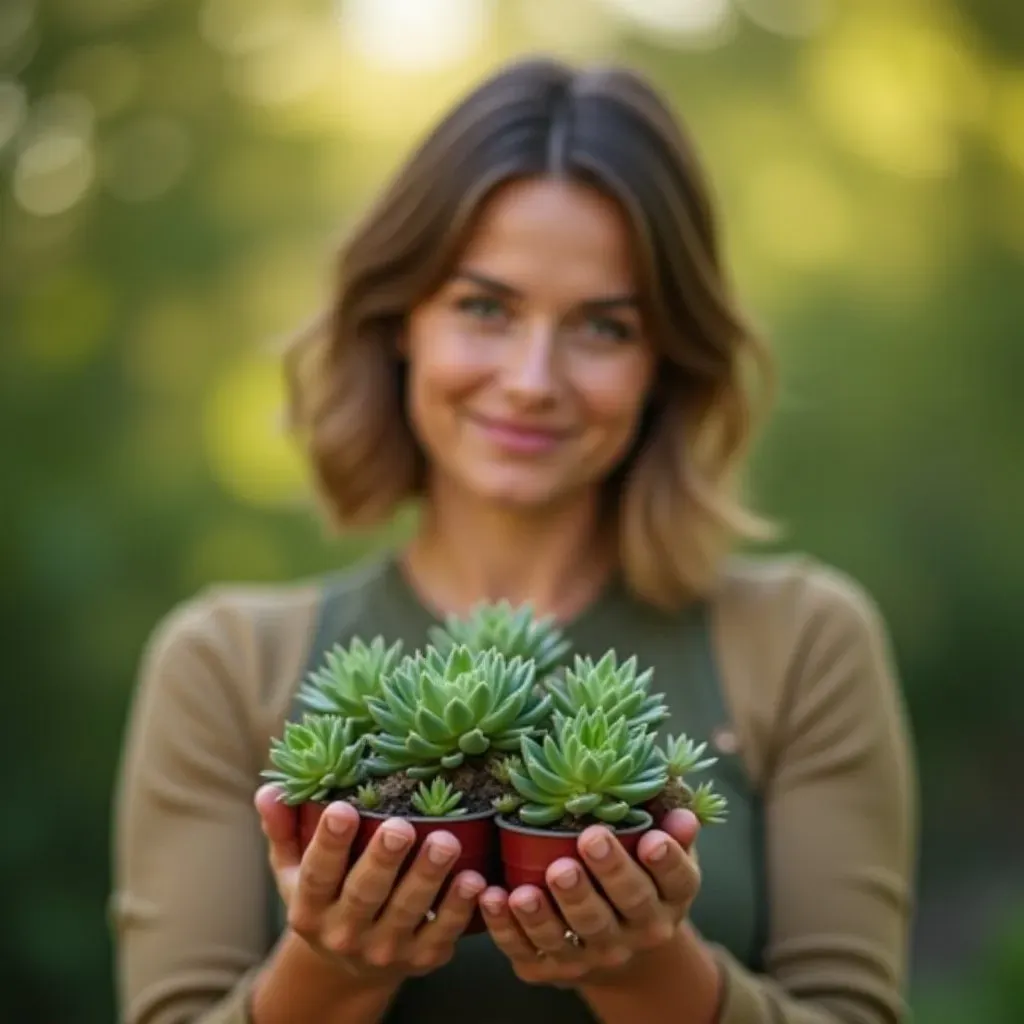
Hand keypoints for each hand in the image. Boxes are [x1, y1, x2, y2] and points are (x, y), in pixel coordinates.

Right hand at [256, 784, 485, 984]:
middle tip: (401, 827)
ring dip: (428, 877)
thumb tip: (270, 790)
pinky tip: (474, 879)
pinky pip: (443, 933)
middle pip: (365, 893)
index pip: (317, 874)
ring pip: (408, 911)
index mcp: (309, 908)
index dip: (329, 843)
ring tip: (445, 842)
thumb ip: (283, 830)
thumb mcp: (293, 871)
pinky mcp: (421, 958)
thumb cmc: (325, 896)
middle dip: (384, 859)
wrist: (348, 967)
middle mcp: (344, 933)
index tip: (342, 808)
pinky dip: (460, 908)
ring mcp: (385, 949)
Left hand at [479, 809, 700, 986]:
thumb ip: (674, 835)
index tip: (653, 839)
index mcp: (668, 901)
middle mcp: (636, 934)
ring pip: (570, 936)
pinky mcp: (554, 969)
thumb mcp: (666, 860)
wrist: (627, 955)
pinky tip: (493, 898)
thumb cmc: (641, 884)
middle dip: (606, 874)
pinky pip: (527, 951)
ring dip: (546, 913)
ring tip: (528, 889)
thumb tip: (684, 815)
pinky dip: (506, 928)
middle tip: (588, 840)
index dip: (667, 862)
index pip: (676, 882)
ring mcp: (594, 956)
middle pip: (622, 907)